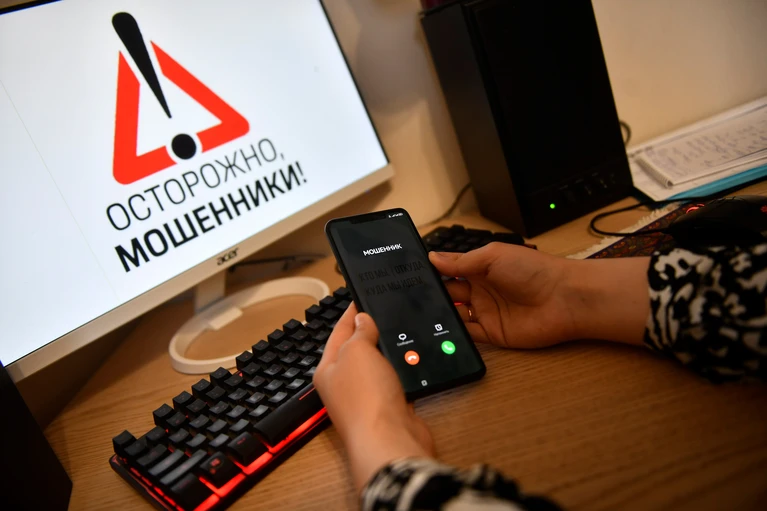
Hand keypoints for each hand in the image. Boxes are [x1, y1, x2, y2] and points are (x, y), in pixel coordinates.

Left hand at [313, 303, 433, 492]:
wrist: (389, 438)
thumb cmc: (365, 397)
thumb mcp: (357, 351)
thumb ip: (360, 332)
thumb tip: (363, 320)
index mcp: (328, 369)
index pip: (339, 332)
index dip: (351, 312)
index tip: (362, 295)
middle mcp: (345, 384)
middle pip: (358, 349)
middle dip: (371, 330)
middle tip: (385, 309)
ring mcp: (368, 397)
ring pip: (379, 365)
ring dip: (388, 351)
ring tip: (401, 329)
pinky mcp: (390, 407)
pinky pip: (396, 381)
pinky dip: (403, 371)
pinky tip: (413, 360)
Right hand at [430, 243, 649, 347]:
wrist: (563, 298)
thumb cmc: (533, 269)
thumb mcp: (493, 256)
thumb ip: (461, 261)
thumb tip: (433, 257)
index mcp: (480, 267)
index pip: (449, 270)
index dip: (432, 273)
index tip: (410, 275)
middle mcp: (480, 290)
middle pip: (448, 294)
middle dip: (431, 296)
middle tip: (409, 299)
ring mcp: (486, 312)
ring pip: (455, 315)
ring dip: (441, 315)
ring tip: (419, 316)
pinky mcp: (492, 334)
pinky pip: (468, 335)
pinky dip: (455, 334)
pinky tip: (440, 332)